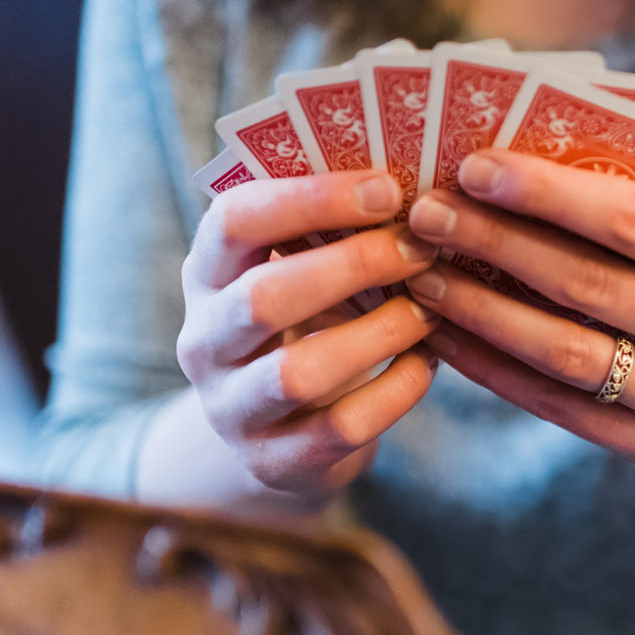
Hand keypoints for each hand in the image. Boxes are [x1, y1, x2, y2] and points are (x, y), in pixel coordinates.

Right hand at [176, 170, 442, 502]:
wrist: (278, 437)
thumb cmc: (311, 323)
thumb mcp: (303, 269)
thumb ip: (338, 227)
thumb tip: (425, 171)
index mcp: (209, 271)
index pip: (236, 219)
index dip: (311, 198)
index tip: (388, 187)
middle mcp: (205, 339)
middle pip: (265, 296)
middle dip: (354, 266)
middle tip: (423, 249)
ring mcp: (231, 407)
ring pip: (298, 372)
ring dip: (377, 335)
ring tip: (429, 312)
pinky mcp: (272, 463)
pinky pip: (338, 430)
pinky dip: (395, 394)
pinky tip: (428, 364)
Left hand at [403, 150, 634, 484]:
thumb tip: (523, 176)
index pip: (634, 221)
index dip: (548, 193)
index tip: (476, 166)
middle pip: (587, 284)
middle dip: (495, 243)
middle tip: (427, 213)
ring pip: (562, 351)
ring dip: (479, 309)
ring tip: (423, 274)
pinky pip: (558, 406)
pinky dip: (494, 368)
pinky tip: (448, 335)